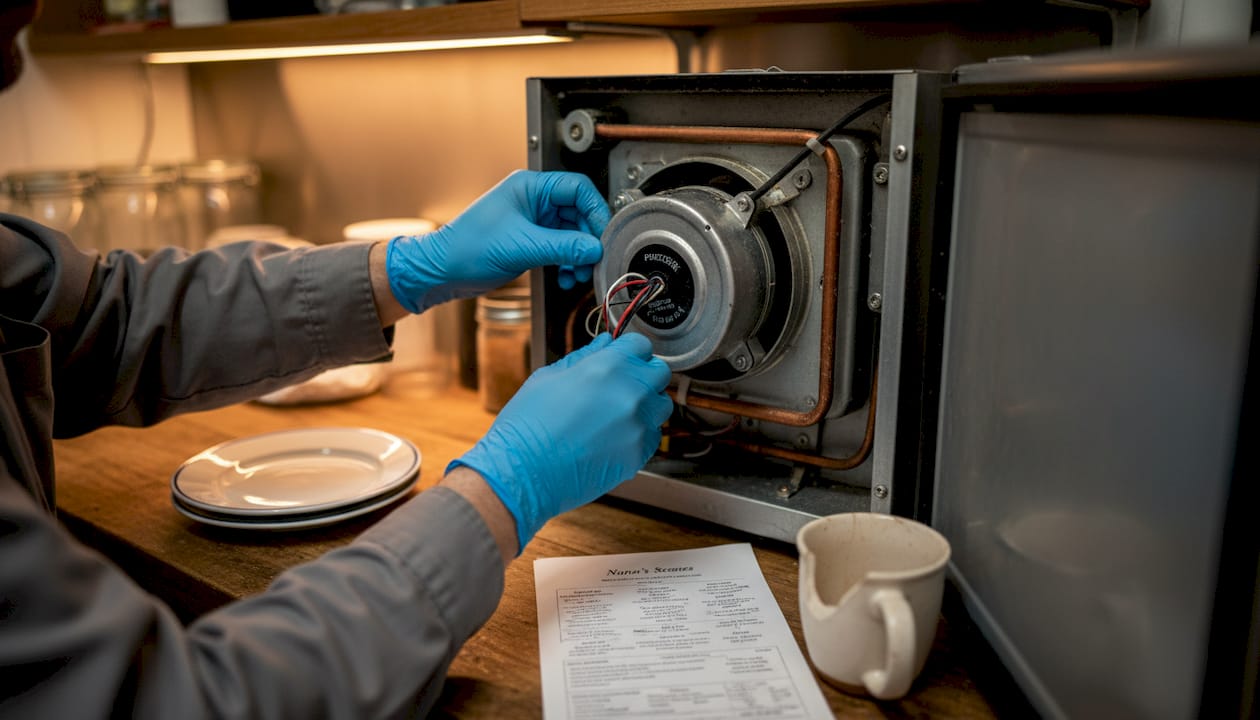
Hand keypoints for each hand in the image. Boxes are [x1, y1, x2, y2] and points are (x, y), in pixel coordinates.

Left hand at [386, 170, 609, 313]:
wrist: (443, 271)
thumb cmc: (467, 248)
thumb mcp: (522, 246)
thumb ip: (563, 247)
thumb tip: (594, 248)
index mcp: (530, 187)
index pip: (578, 189)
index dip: (595, 211)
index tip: (603, 234)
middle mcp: (534, 200)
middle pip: (579, 213)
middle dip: (588, 239)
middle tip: (593, 259)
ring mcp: (534, 221)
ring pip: (572, 234)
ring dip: (579, 255)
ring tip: (578, 273)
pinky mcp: (532, 241)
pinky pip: (561, 248)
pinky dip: (568, 263)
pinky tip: (565, 277)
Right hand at [449, 333, 672, 550]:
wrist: (523, 472)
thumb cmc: (528, 425)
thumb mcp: (549, 377)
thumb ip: (586, 356)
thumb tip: (606, 343)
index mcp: (608, 366)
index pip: (641, 345)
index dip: (630, 351)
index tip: (622, 359)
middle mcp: (631, 392)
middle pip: (659, 373)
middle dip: (643, 375)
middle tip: (620, 387)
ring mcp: (638, 425)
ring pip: (661, 406)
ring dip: (646, 405)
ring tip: (616, 415)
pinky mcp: (639, 453)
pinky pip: (652, 436)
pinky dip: (640, 434)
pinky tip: (614, 438)